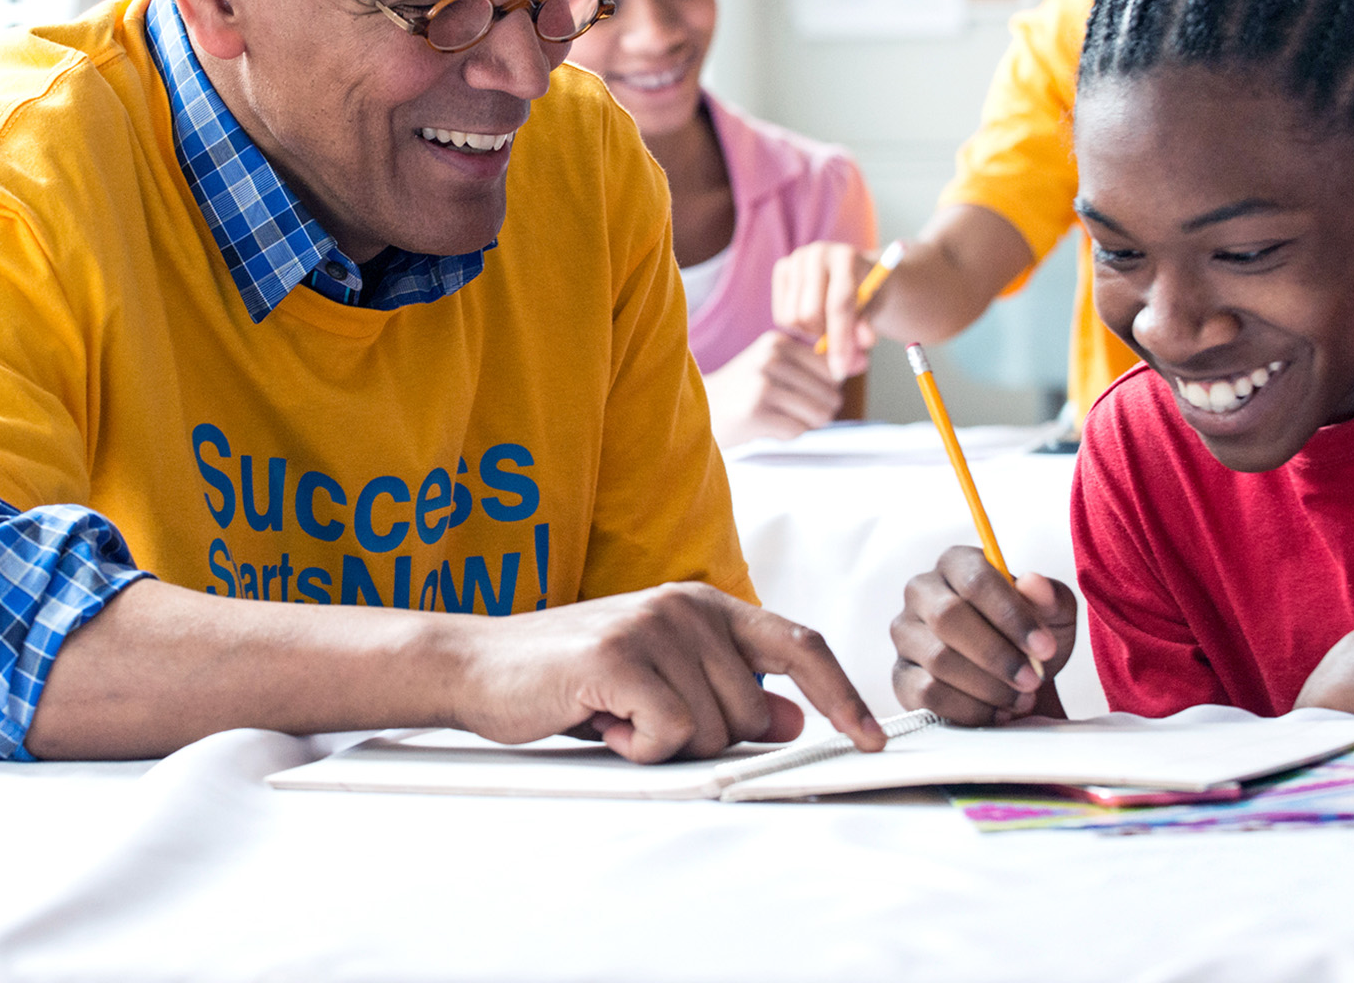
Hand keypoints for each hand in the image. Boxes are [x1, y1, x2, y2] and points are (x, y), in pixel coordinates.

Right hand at [452, 581, 886, 762]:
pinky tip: (601, 722)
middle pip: (752, 711)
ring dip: (663, 744)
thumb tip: (794, 721)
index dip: (841, 694)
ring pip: (713, 729)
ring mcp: (655, 624)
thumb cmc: (572, 678)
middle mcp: (688, 604)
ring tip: (616, 715)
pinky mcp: (620, 656)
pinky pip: (669, 735)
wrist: (480, 664)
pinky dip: (637, 749)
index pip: (799, 644)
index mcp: (705, 604)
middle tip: (644, 720)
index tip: (872, 737)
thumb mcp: (662, 682)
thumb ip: (727, 693)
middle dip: (706, 739)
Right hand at [704, 329, 844, 444]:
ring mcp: (762, 384)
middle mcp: (770, 358)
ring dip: (803, 424)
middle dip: (816, 411)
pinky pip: (797, 431)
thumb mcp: (774, 365)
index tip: (801, 394)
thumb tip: (864, 361)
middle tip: (788, 410)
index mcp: (778, 342)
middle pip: (830, 395)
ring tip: (778, 417)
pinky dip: (786, 435)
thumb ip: (817, 364)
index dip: (825, 390)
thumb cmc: (744, 391)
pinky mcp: (755, 412)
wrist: (699, 411)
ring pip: (818, 415)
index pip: (832, 370)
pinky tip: (765, 427)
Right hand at [770, 241, 876, 380]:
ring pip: (793, 318)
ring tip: (827, 326)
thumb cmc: (868, 295)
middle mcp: (818, 253)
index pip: (839, 304)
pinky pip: (782, 316)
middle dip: (824, 337)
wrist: (855, 272)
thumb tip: (863, 341)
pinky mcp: (781, 268)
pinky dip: (797, 327)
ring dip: (811, 332)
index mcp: (847, 257)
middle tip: (837, 341)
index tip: (840, 369)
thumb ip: (868, 326)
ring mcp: (796, 259)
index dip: (840, 340)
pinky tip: (813, 317)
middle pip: (810, 313)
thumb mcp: (875, 311)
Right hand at [891, 546, 1076, 724]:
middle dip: (997, 654)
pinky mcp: (901, 675)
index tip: (1045, 647)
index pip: (975, 579)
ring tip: (1021, 699)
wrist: (1014, 682)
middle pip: (948, 616)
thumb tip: (1033, 583)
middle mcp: (922, 591)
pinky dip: (969, 709)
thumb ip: (1049, 597)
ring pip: (937, 658)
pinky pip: (926, 693)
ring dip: (988, 686)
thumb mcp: (1052, 616)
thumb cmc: (1027, 639)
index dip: (1012, 615)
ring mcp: (906, 633)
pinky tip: (997, 712)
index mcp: (956, 564)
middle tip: (1032, 680)